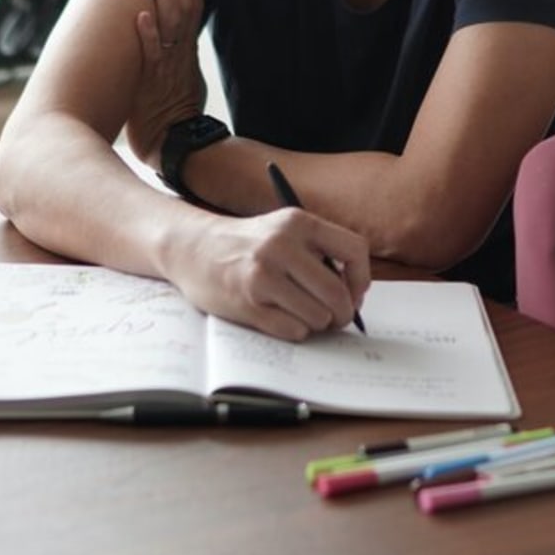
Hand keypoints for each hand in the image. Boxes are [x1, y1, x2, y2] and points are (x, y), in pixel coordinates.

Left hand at [125, 0, 207, 168]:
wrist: (177, 146)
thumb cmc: (176, 117)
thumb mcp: (184, 81)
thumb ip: (179, 58)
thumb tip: (177, 41)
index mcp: (187, 52)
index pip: (195, 8)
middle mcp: (180, 54)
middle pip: (183, 7)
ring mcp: (168, 66)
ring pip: (170, 23)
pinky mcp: (153, 82)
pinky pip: (151, 56)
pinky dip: (147, 36)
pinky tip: (140, 16)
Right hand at [171, 207, 373, 340]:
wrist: (193, 249)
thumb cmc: (247, 244)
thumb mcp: (284, 230)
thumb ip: (319, 252)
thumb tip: (355, 295)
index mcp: (299, 223)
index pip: (355, 250)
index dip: (362, 279)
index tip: (355, 293)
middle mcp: (282, 246)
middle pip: (337, 293)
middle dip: (343, 313)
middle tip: (337, 318)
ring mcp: (263, 276)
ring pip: (318, 316)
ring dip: (317, 324)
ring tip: (303, 314)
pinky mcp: (248, 304)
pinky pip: (293, 330)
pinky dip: (296, 331)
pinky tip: (282, 317)